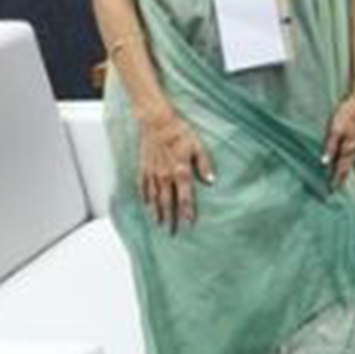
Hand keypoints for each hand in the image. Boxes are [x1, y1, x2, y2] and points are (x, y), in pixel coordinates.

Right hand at [137, 112, 212, 231]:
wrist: (156, 121)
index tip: (188, 224)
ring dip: (156, 211)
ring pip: (153, 197)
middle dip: (170, 218)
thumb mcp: (198, 145)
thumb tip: (212, 180)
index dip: (186, 212)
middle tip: (171, 232)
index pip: (184, 197)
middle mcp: (165, 175)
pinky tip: (146, 204)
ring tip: (158, 223)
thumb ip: (205, 164)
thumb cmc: (180, 132)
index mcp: (180, 171)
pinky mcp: (143, 167)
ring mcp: (152, 172)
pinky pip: (142, 186)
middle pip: (167, 202)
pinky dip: (144, 197)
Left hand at [322, 90, 354, 188]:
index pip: (340, 167)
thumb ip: (330, 147)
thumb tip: (324, 162)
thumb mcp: (334, 130)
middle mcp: (354, 148)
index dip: (335, 178)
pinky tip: (347, 160)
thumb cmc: (346, 115)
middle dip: (341, 178)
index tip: (331, 189)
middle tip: (336, 189)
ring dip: (346, 170)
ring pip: (351, 161)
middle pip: (347, 167)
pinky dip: (349, 161)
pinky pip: (353, 154)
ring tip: (341, 178)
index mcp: (348, 147)